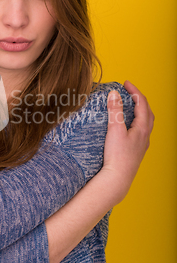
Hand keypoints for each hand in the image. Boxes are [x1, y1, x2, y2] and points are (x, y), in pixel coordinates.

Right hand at [102, 80, 154, 203]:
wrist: (117, 179)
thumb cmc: (117, 156)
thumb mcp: (114, 129)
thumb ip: (114, 111)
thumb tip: (114, 94)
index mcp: (143, 128)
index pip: (142, 103)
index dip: (134, 91)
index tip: (125, 83)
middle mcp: (145, 136)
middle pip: (148, 112)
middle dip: (139, 100)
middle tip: (129, 92)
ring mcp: (142, 144)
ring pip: (146, 123)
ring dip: (139, 112)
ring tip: (129, 107)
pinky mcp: (136, 151)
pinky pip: (140, 132)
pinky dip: (135, 123)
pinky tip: (127, 127)